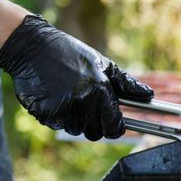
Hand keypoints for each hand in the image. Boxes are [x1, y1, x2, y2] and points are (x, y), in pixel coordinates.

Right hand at [0, 15, 152, 140]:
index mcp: (100, 92)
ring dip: (75, 120)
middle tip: (88, 106)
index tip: (113, 122)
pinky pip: (56, 125)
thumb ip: (126, 83)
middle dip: (95, 124)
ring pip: (76, 130)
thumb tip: (149, 95)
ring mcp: (62, 110)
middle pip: (95, 133)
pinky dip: (57, 116)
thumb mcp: (102, 64)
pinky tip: (54, 97)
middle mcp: (82, 103)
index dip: (115, 127)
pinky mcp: (44, 113)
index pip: (114, 126)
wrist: (32, 47)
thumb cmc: (70, 53)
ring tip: (69, 97)